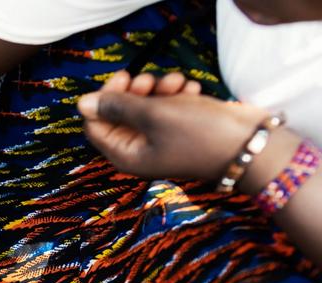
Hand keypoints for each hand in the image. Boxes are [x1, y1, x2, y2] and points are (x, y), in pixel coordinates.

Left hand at [78, 71, 268, 181]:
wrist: (250, 145)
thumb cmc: (199, 133)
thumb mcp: (153, 114)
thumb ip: (117, 107)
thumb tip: (82, 104)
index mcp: (124, 154)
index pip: (94, 124)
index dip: (104, 98)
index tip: (124, 78)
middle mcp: (139, 150)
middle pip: (119, 113)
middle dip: (134, 91)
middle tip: (150, 80)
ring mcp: (160, 140)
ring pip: (145, 106)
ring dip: (159, 89)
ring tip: (179, 83)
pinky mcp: (180, 130)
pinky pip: (167, 107)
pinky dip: (177, 95)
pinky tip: (193, 91)